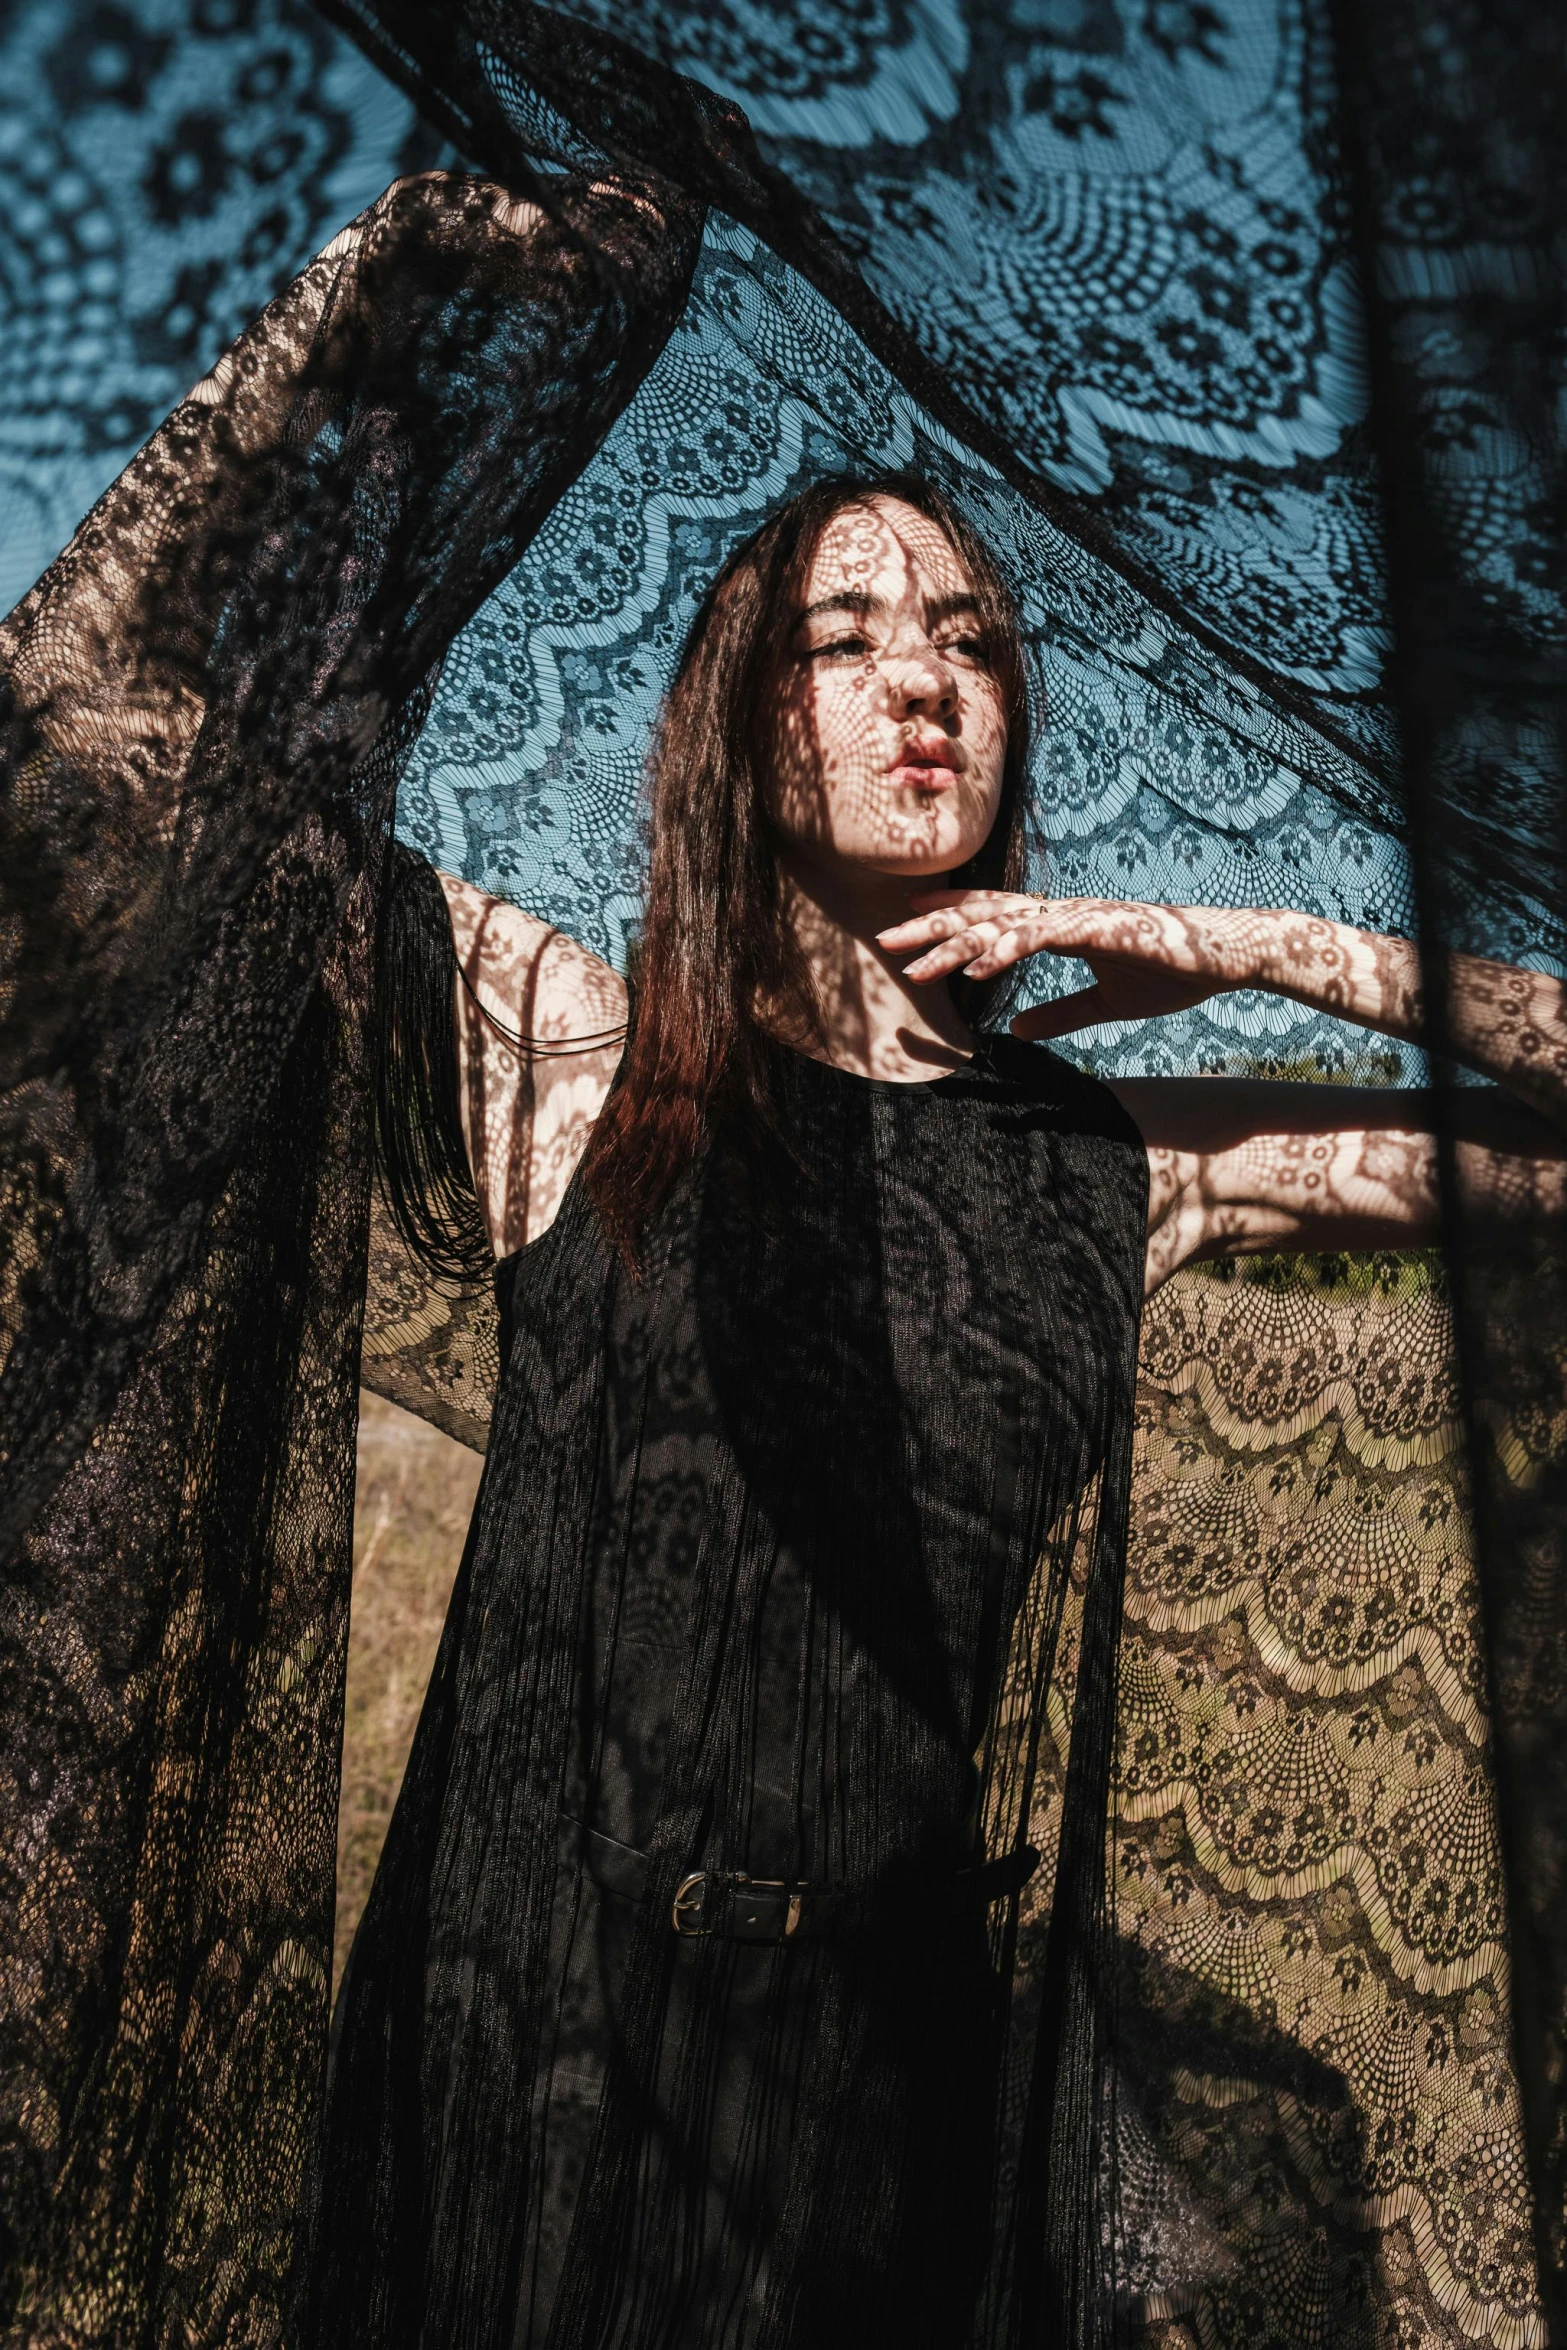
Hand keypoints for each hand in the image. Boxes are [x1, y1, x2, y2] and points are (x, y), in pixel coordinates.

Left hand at [877, 892, 1251, 1039]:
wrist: (1225, 957)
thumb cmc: (1172, 972)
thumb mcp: (1106, 1003)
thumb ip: (1059, 1014)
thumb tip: (1016, 1033)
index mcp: (1061, 925)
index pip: (993, 914)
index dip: (949, 915)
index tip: (907, 922)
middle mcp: (1062, 914)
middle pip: (984, 915)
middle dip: (932, 927)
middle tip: (884, 939)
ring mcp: (1078, 918)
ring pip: (1002, 926)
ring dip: (955, 945)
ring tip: (914, 966)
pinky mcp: (1099, 930)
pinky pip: (1041, 939)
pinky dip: (1005, 951)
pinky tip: (974, 968)